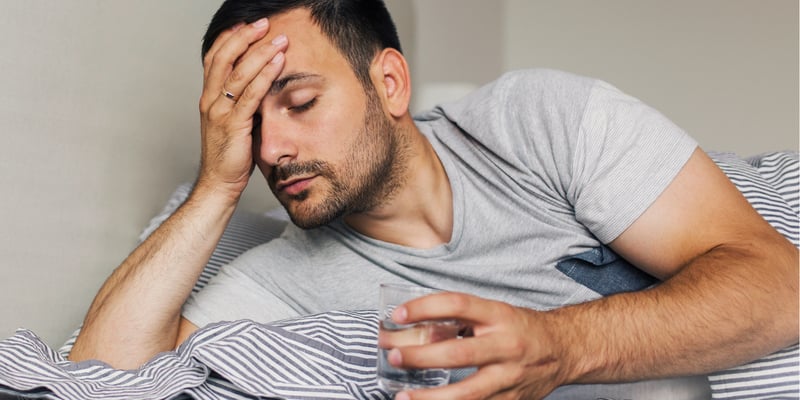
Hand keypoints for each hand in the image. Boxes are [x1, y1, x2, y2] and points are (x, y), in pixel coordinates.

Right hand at [197, 18, 287, 198]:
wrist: (218, 184)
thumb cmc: (230, 156)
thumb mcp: (234, 122)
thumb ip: (243, 103)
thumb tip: (262, 85)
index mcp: (208, 98)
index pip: (214, 58)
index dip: (229, 38)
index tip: (247, 24)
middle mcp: (210, 100)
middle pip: (224, 58)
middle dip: (245, 37)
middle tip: (266, 23)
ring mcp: (219, 112)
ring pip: (238, 73)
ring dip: (260, 52)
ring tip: (279, 39)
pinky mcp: (233, 125)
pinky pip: (250, 95)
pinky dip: (264, 75)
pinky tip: (277, 63)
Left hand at [387, 292, 570, 399]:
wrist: (563, 349)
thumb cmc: (521, 328)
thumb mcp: (494, 313)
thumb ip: (461, 319)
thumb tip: (414, 324)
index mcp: (499, 316)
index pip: (457, 305)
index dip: (424, 308)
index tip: (398, 314)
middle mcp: (506, 346)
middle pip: (458, 353)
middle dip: (420, 357)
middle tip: (393, 357)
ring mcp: (509, 377)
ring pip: (466, 393)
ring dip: (430, 398)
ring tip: (402, 397)